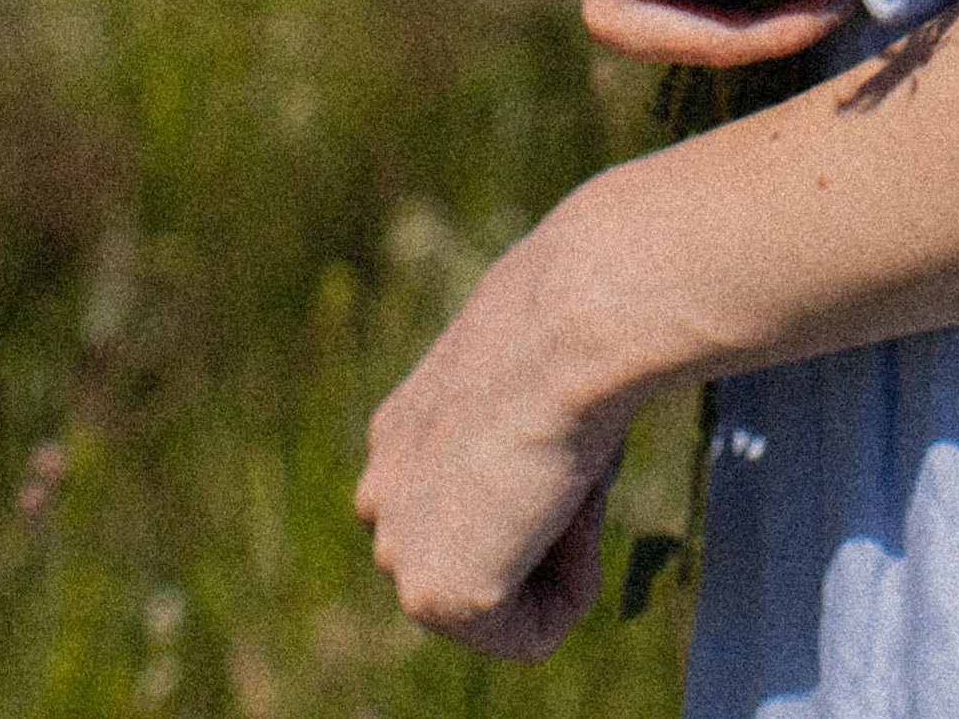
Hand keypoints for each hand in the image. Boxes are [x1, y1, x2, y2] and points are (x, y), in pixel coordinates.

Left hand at [355, 223, 618, 658]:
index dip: (546, 481)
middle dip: (547, 523)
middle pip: (488, 557)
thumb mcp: (534, 365)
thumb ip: (519, 418)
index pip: (475, 507)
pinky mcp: (434, 595)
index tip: (569, 424)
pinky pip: (531, 634)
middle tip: (573, 452)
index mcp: (400, 438)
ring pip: (509, 597)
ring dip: (560, 547)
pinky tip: (570, 505)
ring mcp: (399, 549)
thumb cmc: (576, 323)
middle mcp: (382, 495)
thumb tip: (564, 441)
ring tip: (568, 470)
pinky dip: (575, 585)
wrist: (573, 323)